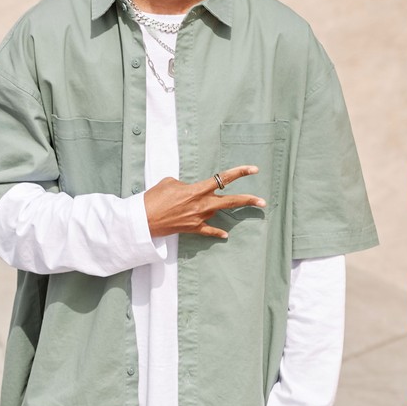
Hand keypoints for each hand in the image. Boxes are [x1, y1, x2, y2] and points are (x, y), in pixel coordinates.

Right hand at [144, 165, 264, 238]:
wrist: (143, 220)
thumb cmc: (153, 198)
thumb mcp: (169, 182)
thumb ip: (185, 184)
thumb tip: (190, 189)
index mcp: (196, 190)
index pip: (222, 179)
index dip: (239, 173)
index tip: (253, 170)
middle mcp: (201, 204)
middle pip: (230, 201)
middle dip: (247, 200)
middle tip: (263, 201)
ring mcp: (198, 218)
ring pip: (216, 212)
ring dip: (218, 209)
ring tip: (211, 207)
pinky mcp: (192, 228)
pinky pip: (208, 230)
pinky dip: (216, 232)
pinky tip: (225, 235)